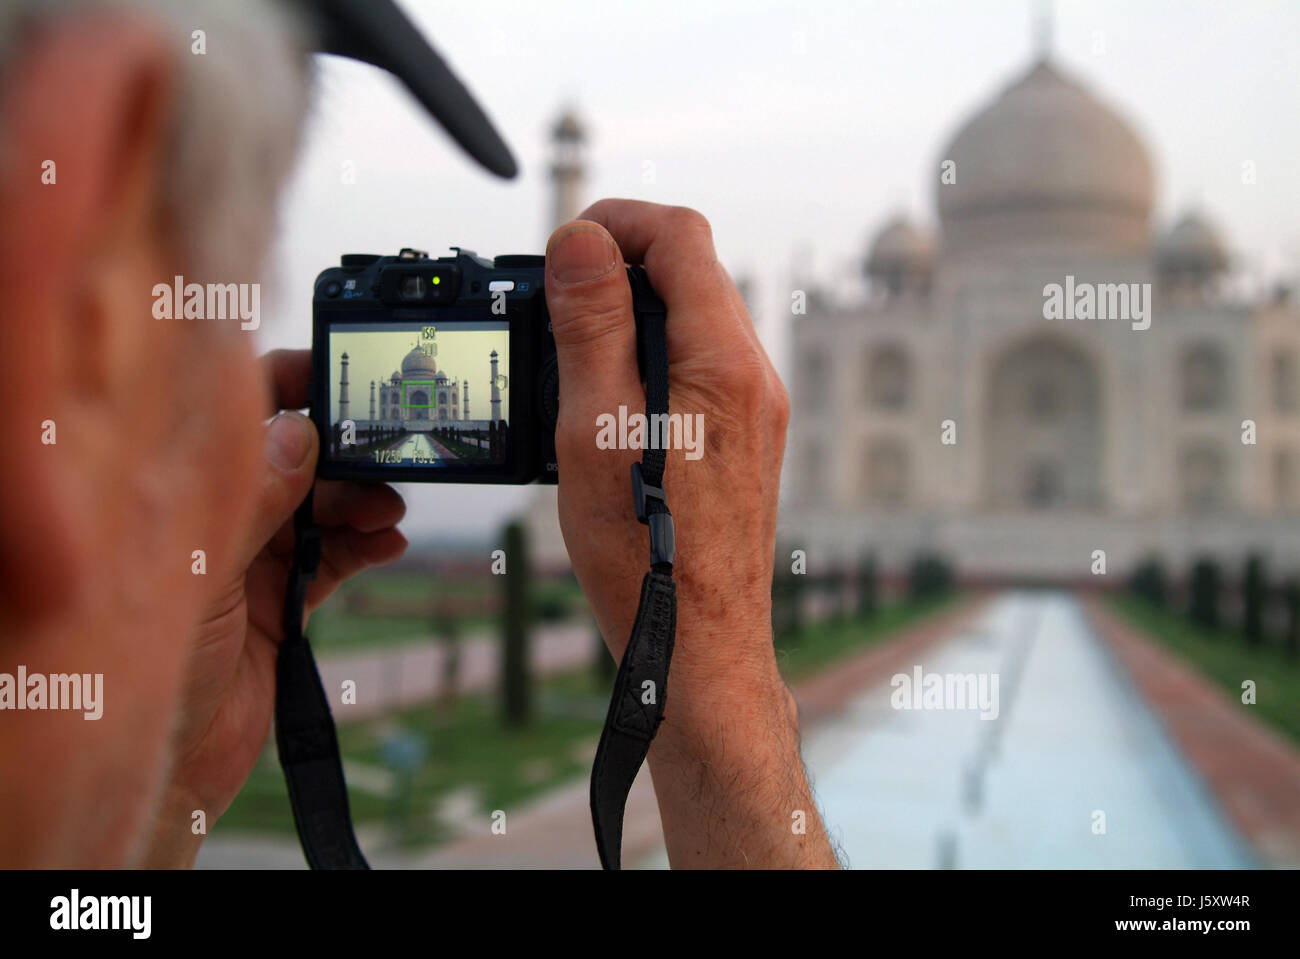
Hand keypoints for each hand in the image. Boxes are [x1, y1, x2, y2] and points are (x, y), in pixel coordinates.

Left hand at [137, 350, 406, 866]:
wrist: (172, 763)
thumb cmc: (145, 668)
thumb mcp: (197, 571)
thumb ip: (251, 501)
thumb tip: (297, 431)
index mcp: (177, 495)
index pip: (233, 415)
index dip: (284, 384)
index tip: (337, 372)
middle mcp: (216, 518)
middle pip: (292, 457)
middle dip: (341, 451)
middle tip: (384, 454)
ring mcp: (253, 557)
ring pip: (322, 505)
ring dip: (362, 500)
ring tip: (388, 509)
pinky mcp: (287, 599)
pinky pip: (338, 556)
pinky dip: (368, 545)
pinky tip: (390, 541)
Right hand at [545, 200, 836, 867]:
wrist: (698, 641)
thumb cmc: (646, 552)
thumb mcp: (596, 428)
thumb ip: (591, 326)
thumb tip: (582, 240)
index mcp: (724, 361)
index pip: (681, 237)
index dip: (617, 222)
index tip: (564, 247)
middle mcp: (755, 376)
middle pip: (693, 271)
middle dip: (621, 264)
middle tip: (556, 298)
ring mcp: (757, 409)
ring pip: (696, 318)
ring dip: (634, 312)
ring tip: (572, 349)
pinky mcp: (745, 438)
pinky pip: (701, 364)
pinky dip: (653, 355)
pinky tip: (608, 398)